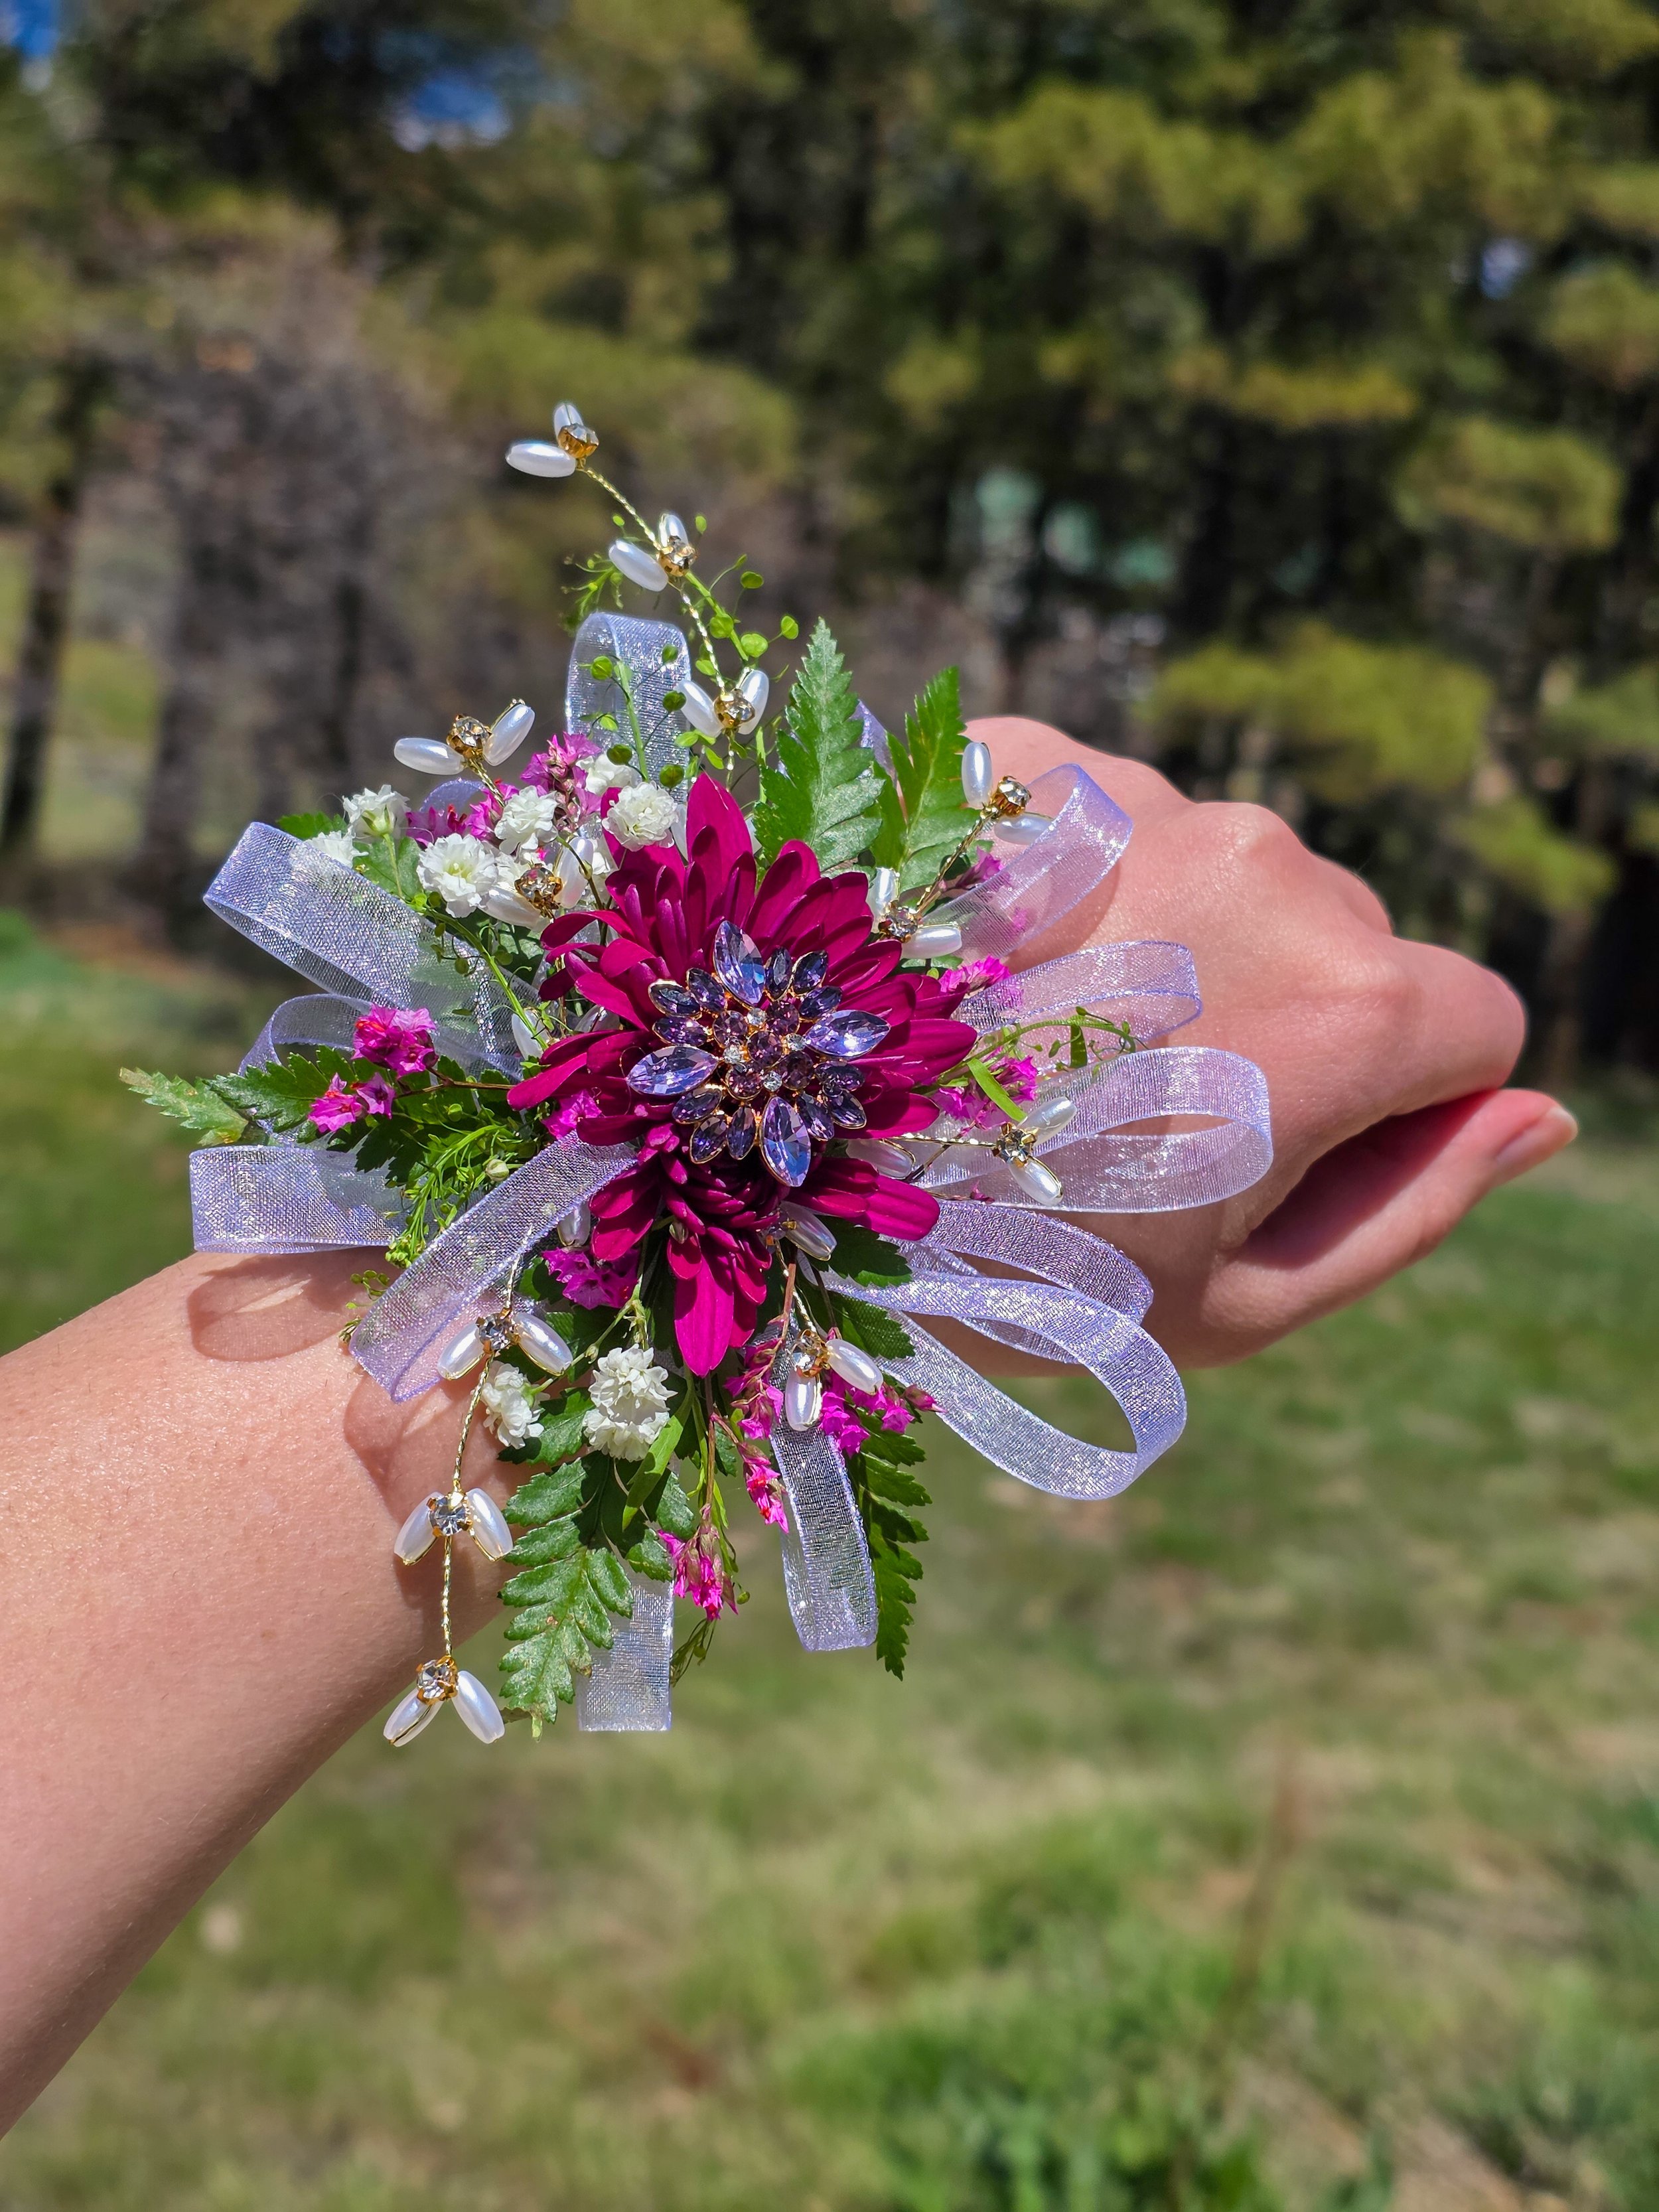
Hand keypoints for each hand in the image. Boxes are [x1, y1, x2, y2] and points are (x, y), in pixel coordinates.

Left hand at [972, 717, 1576, 1366]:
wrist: (754, 1158)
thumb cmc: (1003, 1267)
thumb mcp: (1232, 1303)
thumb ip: (1413, 1207)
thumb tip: (1545, 1117)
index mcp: (1343, 1005)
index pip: (1472, 1022)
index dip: (1391, 1106)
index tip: (1270, 1151)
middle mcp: (1263, 864)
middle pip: (1347, 939)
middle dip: (1273, 1022)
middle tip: (1115, 1117)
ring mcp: (1136, 796)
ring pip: (1224, 871)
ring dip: (1164, 947)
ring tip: (1023, 1045)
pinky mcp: (1017, 759)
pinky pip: (1107, 820)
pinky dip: (1065, 888)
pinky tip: (972, 971)